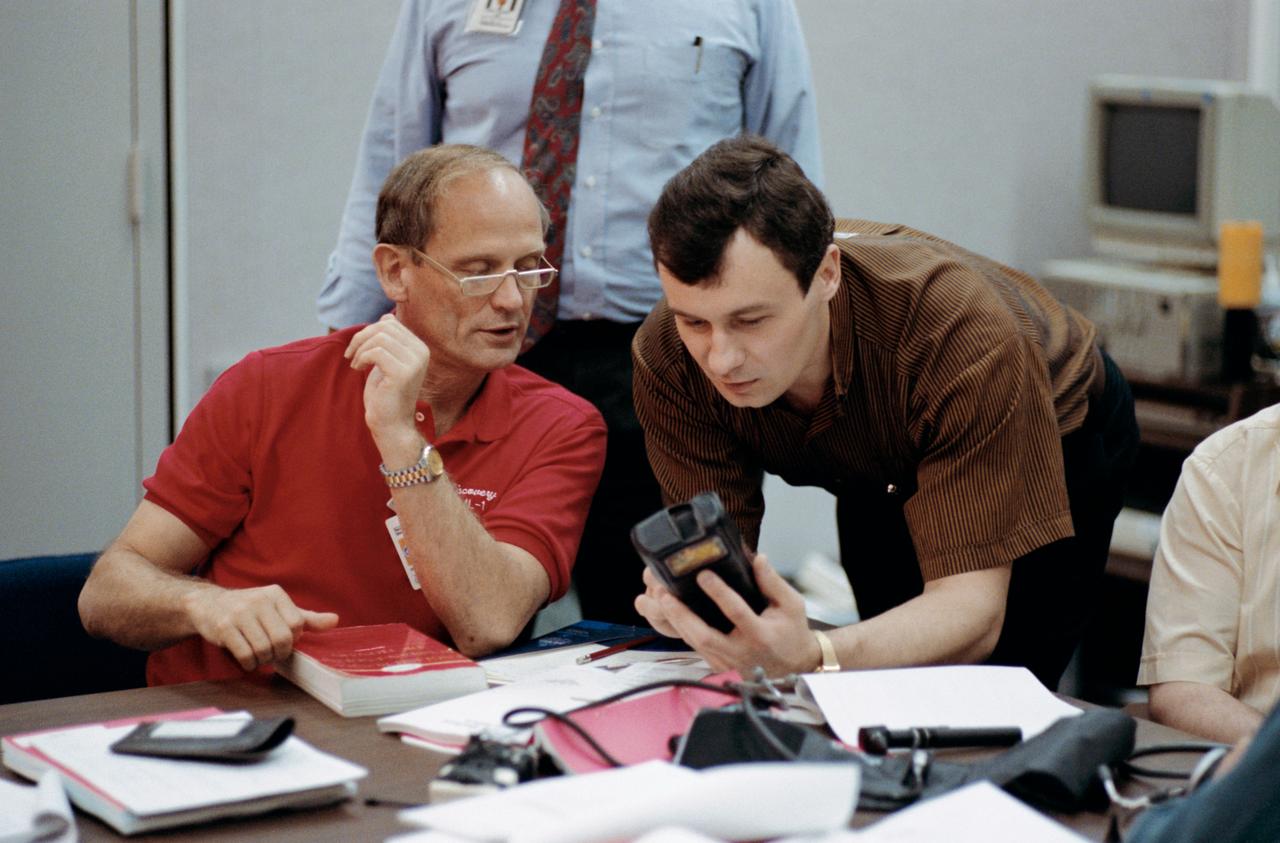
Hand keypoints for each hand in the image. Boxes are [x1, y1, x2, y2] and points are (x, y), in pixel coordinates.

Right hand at [183, 584, 338, 671]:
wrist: (208, 605)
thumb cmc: (250, 610)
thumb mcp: (279, 609)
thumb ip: (307, 618)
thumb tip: (335, 620)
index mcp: (276, 594)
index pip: (297, 624)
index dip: (292, 638)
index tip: (283, 640)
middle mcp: (259, 601)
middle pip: (282, 639)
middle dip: (279, 652)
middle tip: (272, 652)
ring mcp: (240, 613)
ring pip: (264, 649)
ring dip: (263, 659)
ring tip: (258, 654)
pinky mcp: (224, 628)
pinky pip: (245, 655)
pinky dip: (249, 663)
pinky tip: (247, 659)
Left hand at [345, 314, 429, 454]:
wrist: (391, 425)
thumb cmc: (385, 394)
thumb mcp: (388, 361)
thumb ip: (390, 340)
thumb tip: (387, 316)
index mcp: (420, 348)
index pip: (390, 323)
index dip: (369, 331)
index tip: (358, 349)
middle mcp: (422, 352)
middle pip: (384, 326)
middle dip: (362, 338)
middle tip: (351, 356)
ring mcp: (414, 363)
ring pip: (379, 337)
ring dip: (360, 349)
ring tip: (355, 364)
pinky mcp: (403, 373)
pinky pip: (376, 352)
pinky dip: (362, 358)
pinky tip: (358, 369)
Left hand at [636, 553, 820, 676]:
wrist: (794, 667)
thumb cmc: (791, 632)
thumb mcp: (791, 604)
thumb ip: (772, 582)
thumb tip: (757, 558)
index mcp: (760, 634)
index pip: (736, 611)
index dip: (718, 592)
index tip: (703, 574)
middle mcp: (741, 651)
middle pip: (704, 635)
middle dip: (682, 615)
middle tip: (665, 594)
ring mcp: (727, 661)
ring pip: (695, 643)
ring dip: (675, 622)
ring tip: (661, 600)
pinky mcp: (719, 665)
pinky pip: (695, 648)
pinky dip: (681, 630)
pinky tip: (670, 614)